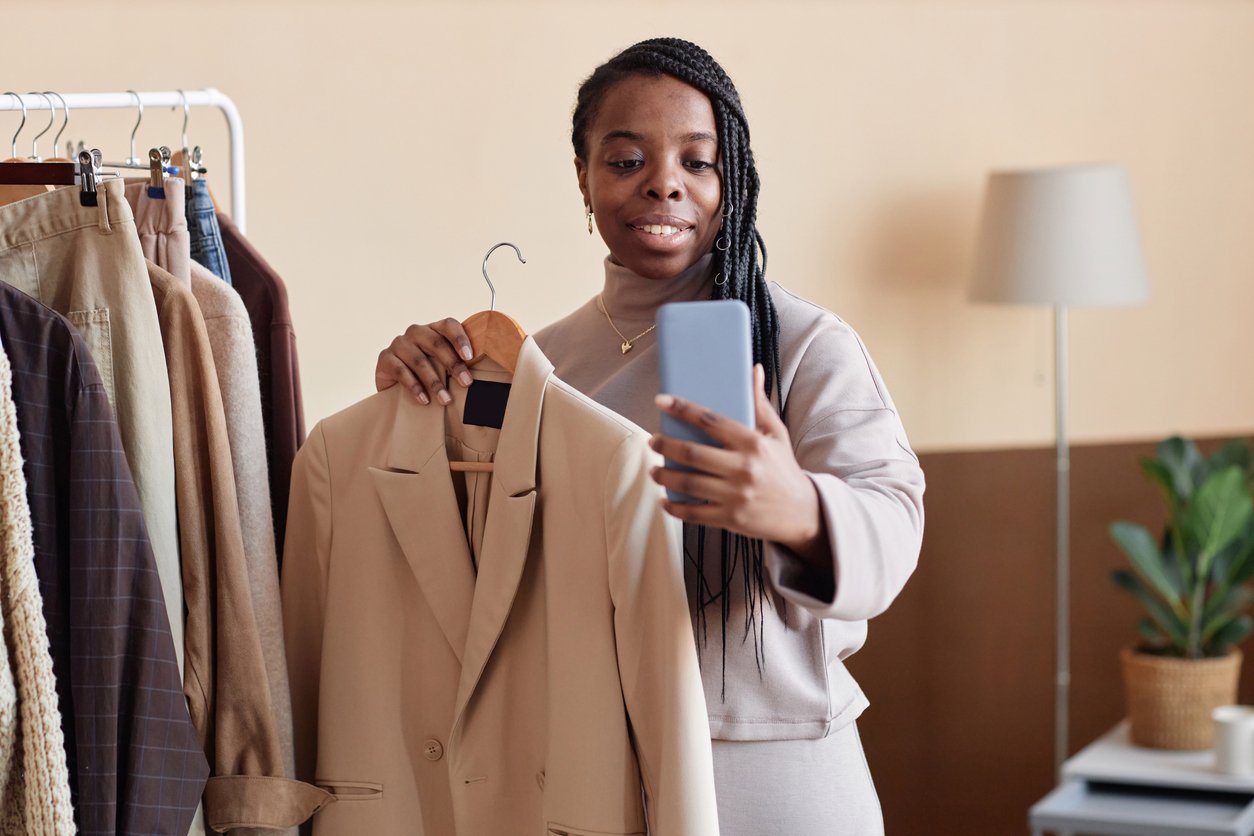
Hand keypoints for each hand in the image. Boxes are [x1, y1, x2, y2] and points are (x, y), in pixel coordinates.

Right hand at [374, 318, 476, 405]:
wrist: (395, 390)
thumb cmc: (427, 377)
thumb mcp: (443, 368)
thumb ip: (458, 364)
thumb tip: (486, 374)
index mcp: (433, 330)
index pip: (448, 325)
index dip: (460, 338)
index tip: (470, 357)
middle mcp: (415, 332)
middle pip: (436, 343)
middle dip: (453, 364)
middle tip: (467, 383)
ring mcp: (399, 344)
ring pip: (419, 360)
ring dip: (435, 382)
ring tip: (446, 400)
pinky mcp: (385, 358)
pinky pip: (401, 371)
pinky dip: (415, 387)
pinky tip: (424, 400)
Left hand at [649, 365, 827, 557]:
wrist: (803, 512)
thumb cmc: (785, 470)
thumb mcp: (777, 434)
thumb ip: (760, 404)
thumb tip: (754, 370)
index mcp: (753, 444)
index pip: (711, 421)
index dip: (682, 409)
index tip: (662, 401)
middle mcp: (743, 469)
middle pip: (692, 454)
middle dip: (666, 446)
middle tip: (654, 441)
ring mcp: (736, 496)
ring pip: (688, 484)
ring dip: (664, 476)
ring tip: (655, 470)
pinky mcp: (731, 518)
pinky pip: (694, 513)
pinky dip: (675, 507)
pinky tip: (666, 500)